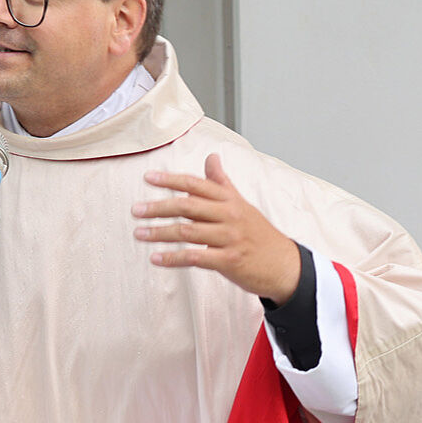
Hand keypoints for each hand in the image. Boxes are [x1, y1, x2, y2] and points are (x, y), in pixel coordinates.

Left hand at [132, 154, 301, 302]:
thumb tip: (211, 157)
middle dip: (159, 207)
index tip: (148, 178)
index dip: (171, 180)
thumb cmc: (259, 234)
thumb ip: (222, 182)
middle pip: (188, 206)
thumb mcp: (242, 204)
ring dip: (160, 233)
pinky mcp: (229, 261)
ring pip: (188, 232)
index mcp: (230, 200)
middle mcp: (230, 216)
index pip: (196, 184)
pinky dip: (173, 258)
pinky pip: (195, 257)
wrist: (285, 265)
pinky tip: (156, 259)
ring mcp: (230, 238)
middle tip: (136, 210)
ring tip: (139, 233)